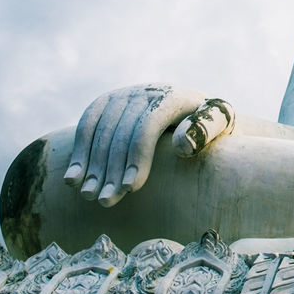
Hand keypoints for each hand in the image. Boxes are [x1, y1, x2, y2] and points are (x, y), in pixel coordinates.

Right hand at [63, 84, 234, 206]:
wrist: (193, 109)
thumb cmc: (209, 124)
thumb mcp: (220, 123)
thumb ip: (207, 129)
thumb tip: (182, 146)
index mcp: (174, 96)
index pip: (148, 126)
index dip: (138, 157)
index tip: (131, 188)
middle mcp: (145, 92)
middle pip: (121, 132)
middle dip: (112, 169)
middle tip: (107, 202)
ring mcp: (123, 95)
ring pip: (101, 132)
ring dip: (92, 166)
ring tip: (89, 196)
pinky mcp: (106, 102)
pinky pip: (87, 125)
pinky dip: (78, 152)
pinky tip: (73, 179)